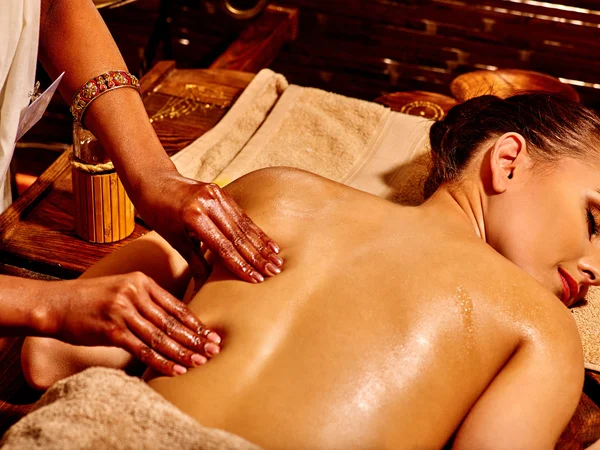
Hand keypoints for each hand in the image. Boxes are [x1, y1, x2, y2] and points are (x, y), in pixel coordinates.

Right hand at [49, 272, 220, 375]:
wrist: (55, 304)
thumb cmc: (90, 299)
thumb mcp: (121, 289)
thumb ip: (145, 300)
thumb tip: (171, 321)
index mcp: (141, 281)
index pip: (176, 305)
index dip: (196, 322)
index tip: (212, 334)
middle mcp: (135, 293)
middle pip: (172, 321)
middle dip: (196, 338)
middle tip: (214, 349)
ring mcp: (123, 311)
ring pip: (161, 336)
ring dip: (183, 352)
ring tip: (200, 361)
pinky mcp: (112, 330)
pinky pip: (143, 349)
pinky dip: (161, 361)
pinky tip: (175, 369)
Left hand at [138, 175, 283, 282]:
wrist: (154, 180)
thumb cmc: (158, 212)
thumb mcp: (172, 238)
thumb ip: (193, 260)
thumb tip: (205, 286)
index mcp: (193, 216)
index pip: (223, 247)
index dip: (241, 265)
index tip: (256, 279)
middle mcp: (208, 203)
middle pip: (238, 235)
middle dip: (258, 256)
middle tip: (274, 272)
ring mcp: (216, 194)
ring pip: (243, 224)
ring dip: (262, 245)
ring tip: (277, 260)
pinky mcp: (221, 190)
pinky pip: (241, 214)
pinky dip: (255, 230)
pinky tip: (268, 243)